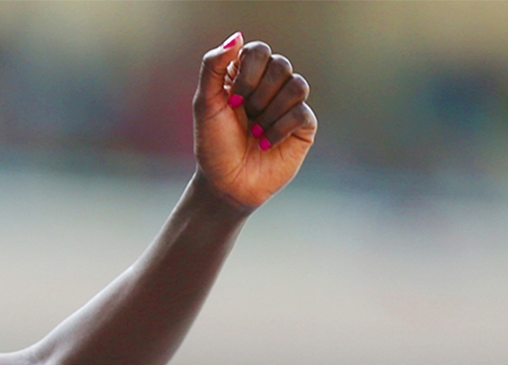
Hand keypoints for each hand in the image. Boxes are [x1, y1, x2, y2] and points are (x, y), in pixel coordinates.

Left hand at [193, 34, 315, 210]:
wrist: (225, 184)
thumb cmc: (213, 145)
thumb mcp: (204, 104)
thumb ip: (213, 67)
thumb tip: (237, 36)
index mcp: (245, 76)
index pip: (259, 51)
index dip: (248, 72)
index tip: (233, 100)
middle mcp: (270, 86)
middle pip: (280, 65)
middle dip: (258, 94)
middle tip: (245, 116)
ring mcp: (289, 105)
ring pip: (296, 85)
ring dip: (270, 112)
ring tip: (255, 132)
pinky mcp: (303, 126)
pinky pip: (301, 112)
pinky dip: (279, 129)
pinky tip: (265, 143)